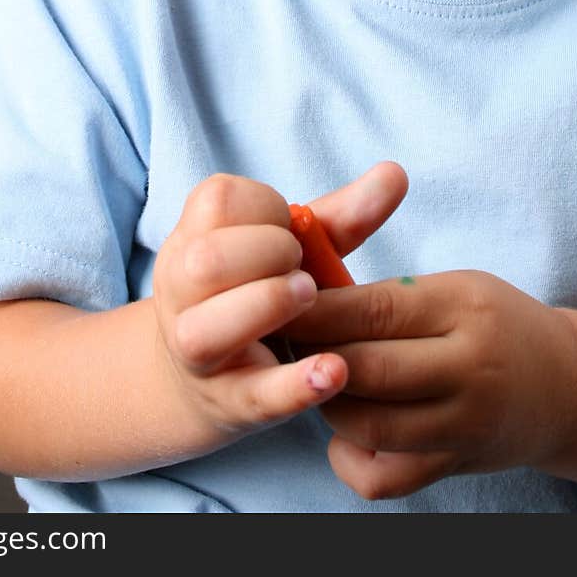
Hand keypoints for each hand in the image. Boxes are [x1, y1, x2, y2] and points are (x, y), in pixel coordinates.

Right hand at [151, 164, 407, 453]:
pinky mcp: (229, 402)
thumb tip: (395, 173)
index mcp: (193, 235)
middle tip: (304, 270)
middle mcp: (181, 290)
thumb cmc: (255, 290)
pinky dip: (296, 384)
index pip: (219, 201)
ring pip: (206, 330)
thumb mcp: (291, 249)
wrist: (203, 376)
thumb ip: (342, 214)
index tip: (289, 232)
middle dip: (266, 255)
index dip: (266, 210)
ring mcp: (197, 351)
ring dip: (266, 306)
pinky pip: (255, 394)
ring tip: (310, 299)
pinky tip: (335, 370)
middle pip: (206, 261)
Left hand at [286, 269, 576, 499]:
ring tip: (316, 379)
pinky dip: (350, 457)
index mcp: (462, 309)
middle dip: (313, 357)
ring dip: (327, 403)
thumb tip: (304, 297)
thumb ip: (386, 297)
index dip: (318, 310)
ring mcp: (464, 426)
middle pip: (367, 371)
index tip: (280, 301)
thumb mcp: (450, 288)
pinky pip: (383, 478)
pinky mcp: (454, 468)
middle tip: (283, 342)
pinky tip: (348, 428)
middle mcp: (468, 370)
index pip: (374, 311)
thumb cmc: (490, 324)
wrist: (562, 387)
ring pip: (368, 426)